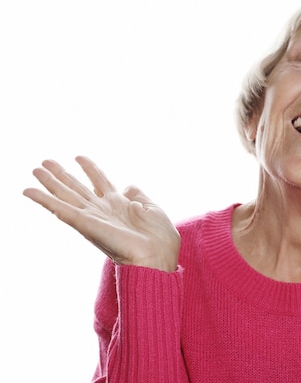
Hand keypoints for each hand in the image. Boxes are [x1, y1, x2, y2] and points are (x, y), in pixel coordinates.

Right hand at [23, 156, 179, 271]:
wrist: (159, 254)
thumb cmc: (159, 237)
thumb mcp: (152, 208)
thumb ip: (138, 195)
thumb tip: (128, 187)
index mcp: (119, 205)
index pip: (100, 181)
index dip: (90, 168)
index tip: (79, 156)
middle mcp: (103, 210)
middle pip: (78, 188)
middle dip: (62, 175)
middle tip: (44, 162)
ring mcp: (93, 217)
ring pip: (66, 196)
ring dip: (50, 183)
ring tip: (35, 169)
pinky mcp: (86, 225)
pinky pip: (62, 210)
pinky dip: (45, 200)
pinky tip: (30, 191)